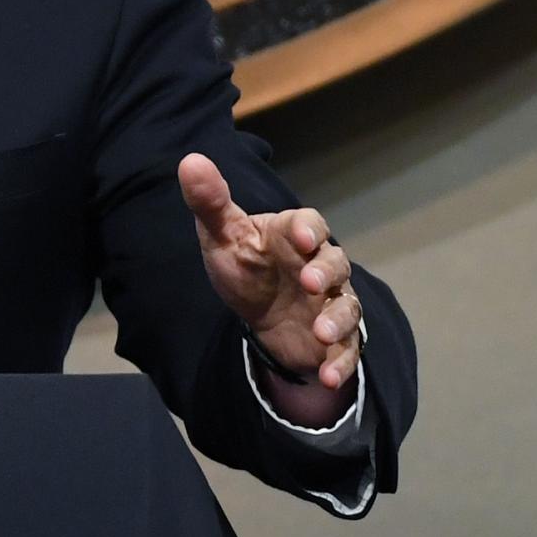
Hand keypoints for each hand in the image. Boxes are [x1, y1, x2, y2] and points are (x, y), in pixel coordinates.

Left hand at [178, 153, 361, 396]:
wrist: (259, 312)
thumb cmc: (244, 265)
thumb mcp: (221, 235)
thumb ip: (209, 202)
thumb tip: (189, 160)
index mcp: (293, 235)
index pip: (310, 223)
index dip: (308, 229)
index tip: (299, 237)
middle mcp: (320, 266)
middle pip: (337, 262)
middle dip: (327, 271)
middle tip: (311, 282)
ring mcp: (331, 302)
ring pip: (347, 307)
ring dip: (337, 320)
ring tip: (321, 334)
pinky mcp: (335, 337)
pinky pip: (347, 350)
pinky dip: (340, 363)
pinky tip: (327, 376)